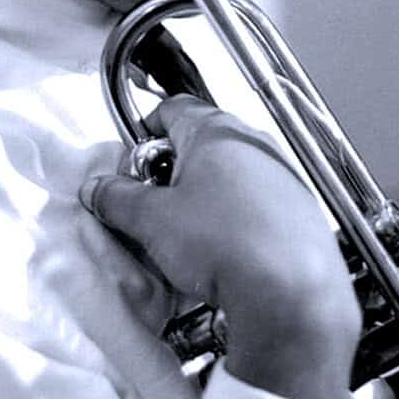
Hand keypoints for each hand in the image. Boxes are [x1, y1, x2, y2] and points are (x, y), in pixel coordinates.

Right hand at [80, 95, 360, 398]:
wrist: (291, 291)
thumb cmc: (227, 244)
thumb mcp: (154, 221)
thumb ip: (119, 199)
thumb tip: (100, 189)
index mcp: (216, 131)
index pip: (172, 108)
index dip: (145, 130)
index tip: (131, 159)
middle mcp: (254, 144)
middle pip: (200, 145)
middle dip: (171, 174)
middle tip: (151, 207)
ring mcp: (281, 175)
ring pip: (229, 176)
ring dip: (203, 199)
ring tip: (186, 239)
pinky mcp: (298, 209)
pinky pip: (256, 205)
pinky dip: (234, 220)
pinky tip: (223, 253)